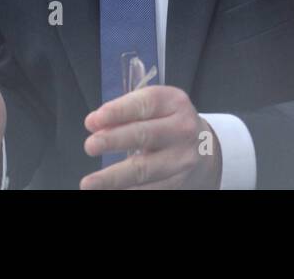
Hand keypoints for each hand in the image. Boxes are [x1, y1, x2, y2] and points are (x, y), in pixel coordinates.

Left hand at [80, 85, 221, 188]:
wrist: (204, 148)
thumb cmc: (167, 121)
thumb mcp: (154, 107)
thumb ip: (126, 111)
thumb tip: (94, 124)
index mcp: (174, 103)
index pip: (145, 104)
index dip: (118, 112)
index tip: (92, 121)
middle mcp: (182, 129)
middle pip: (145, 135)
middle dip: (114, 140)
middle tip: (90, 146)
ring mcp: (182, 159)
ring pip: (145, 170)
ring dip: (113, 178)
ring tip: (89, 183)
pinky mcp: (178, 183)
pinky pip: (148, 189)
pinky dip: (126, 191)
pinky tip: (107, 192)